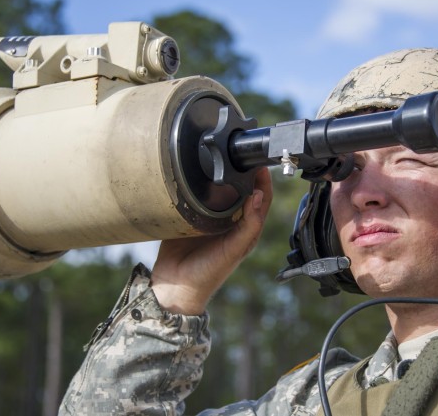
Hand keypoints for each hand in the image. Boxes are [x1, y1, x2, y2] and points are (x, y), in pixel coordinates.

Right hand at [150, 168, 272, 314]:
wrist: (174, 287)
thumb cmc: (208, 273)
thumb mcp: (234, 250)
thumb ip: (249, 226)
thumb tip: (260, 195)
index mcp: (245, 228)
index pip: (261, 198)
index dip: (264, 179)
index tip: (260, 161)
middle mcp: (230, 220)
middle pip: (241, 189)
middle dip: (243, 171)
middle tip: (239, 150)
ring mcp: (209, 217)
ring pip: (219, 189)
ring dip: (221, 173)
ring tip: (219, 154)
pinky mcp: (189, 216)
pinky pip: (195, 194)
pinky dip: (197, 182)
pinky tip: (194, 168)